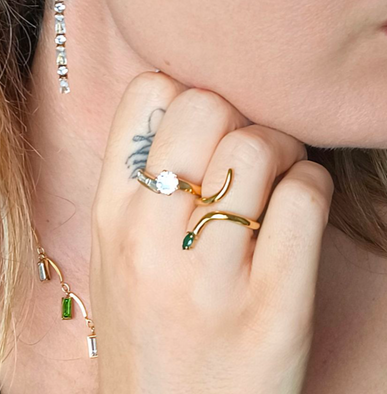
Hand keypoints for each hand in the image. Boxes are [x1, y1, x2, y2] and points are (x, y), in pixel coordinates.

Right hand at [90, 71, 333, 393]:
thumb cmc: (148, 332)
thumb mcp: (116, 253)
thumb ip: (141, 181)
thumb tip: (191, 105)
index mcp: (111, 213)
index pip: (148, 92)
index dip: (187, 95)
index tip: (206, 127)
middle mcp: (150, 237)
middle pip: (207, 106)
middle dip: (241, 116)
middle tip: (251, 152)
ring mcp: (209, 276)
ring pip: (257, 146)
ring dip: (284, 151)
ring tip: (279, 182)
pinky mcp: (272, 309)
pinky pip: (303, 198)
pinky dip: (314, 187)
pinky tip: (302, 210)